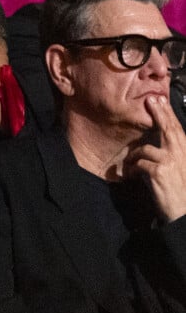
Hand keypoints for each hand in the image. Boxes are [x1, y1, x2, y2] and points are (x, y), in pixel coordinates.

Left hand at [125, 95, 185, 221]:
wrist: (185, 213)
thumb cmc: (181, 193)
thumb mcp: (180, 169)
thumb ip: (172, 155)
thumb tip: (155, 144)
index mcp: (185, 152)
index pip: (176, 129)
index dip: (168, 113)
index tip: (160, 99)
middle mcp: (180, 153)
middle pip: (166, 129)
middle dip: (158, 112)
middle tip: (150, 100)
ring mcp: (170, 161)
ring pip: (145, 149)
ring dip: (135, 156)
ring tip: (131, 164)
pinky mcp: (158, 172)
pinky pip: (139, 164)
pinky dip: (133, 170)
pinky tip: (132, 176)